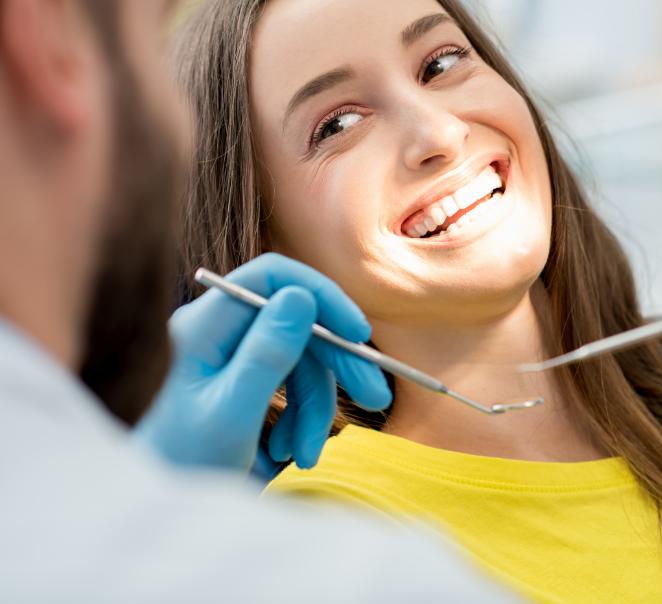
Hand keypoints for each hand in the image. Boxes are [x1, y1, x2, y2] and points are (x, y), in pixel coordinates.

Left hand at [135, 253, 390, 476]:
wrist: (160, 507)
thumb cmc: (182, 465)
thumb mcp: (231, 414)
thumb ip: (266, 354)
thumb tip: (301, 296)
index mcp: (206, 325)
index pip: (272, 278)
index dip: (321, 295)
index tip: (358, 333)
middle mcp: (219, 329)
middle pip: (295, 321)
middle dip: (335, 363)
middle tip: (376, 397)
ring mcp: (231, 353)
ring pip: (299, 358)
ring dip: (315, 406)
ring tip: (305, 455)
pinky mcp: (243, 378)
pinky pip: (289, 383)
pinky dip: (300, 417)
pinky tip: (288, 453)